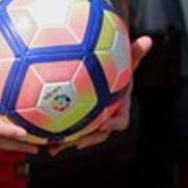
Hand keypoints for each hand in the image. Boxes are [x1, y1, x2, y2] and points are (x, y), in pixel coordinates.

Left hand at [47, 35, 153, 155]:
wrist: (104, 72)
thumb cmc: (116, 65)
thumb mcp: (126, 60)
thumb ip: (135, 53)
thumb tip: (148, 39)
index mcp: (119, 108)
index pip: (121, 121)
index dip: (112, 124)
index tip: (104, 123)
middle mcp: (106, 119)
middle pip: (99, 135)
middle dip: (88, 140)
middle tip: (77, 143)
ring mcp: (92, 122)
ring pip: (81, 136)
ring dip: (67, 144)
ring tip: (53, 148)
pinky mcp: (78, 121)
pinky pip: (67, 130)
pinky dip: (55, 134)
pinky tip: (39, 137)